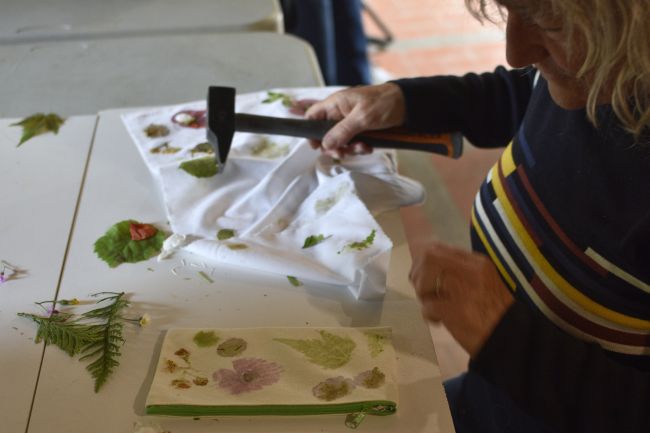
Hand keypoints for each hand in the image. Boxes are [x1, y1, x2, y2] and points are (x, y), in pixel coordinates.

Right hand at [305, 82, 406, 157]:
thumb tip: (325, 144)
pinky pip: (352, 144)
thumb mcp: (362, 117)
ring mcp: (349, 123)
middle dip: (334, 146)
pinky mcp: (360, 131)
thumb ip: (342, 131)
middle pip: (325, 134)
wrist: (407, 105)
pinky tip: (369, 147)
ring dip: (348, 149)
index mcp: (336, 104)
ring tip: (362, 148)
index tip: (317, 145)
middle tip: (342, 152)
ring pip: (339, 142)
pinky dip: (359, 148)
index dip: (311, 131)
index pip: (312, 116)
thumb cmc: (384, 103)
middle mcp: (339, 113)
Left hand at [409, 241, 514, 356]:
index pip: (440, 248)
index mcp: (478, 263)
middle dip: (418, 275)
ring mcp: (464, 290)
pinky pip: (428, 306)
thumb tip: (427, 265)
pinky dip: (428, 315)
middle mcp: (471, 271)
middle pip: (429, 258)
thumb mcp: (483, 282)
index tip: (420, 272)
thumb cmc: (495, 312)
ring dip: (423, 295)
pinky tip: (438, 321)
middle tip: (423, 292)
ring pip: (424, 281)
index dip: (423, 259)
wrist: (511, 338)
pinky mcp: (457, 311)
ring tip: (433, 307)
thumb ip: (460, 271)